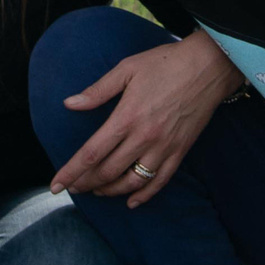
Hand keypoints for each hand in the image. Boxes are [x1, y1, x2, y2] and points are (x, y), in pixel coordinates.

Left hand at [50, 35, 242, 206]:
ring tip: (96, 192)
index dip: (71, 172)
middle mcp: (144, 137)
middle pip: (108, 172)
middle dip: (86, 183)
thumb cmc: (165, 63)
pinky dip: (145, 195)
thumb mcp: (126, 69)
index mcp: (127, 117)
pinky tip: (131, 201)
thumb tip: (69, 104)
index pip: (91, 153)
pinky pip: (160, 181)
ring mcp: (164, 147)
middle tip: (73, 187)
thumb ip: (97, 91)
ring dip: (111, 191)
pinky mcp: (181, 151)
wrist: (209, 66)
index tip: (55, 185)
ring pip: (132, 181)